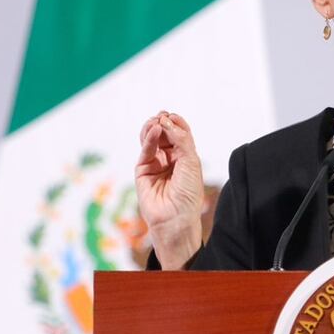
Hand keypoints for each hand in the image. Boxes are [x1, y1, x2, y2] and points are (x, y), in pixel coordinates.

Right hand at [135, 112, 203, 267]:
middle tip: (163, 116)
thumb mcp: (191, 162)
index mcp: (185, 157)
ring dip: (153, 127)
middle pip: (165, 133)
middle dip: (163, 123)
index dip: (176, 123)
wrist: (175, 217)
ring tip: (156, 122)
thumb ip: (181, 140)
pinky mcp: (143, 169)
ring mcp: (156, 163)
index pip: (179, 134)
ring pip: (152, 139)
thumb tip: (167, 121)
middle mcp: (170, 158)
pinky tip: (154, 130)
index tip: (173, 116)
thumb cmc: (188, 193)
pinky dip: (149, 138)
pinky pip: (146, 150)